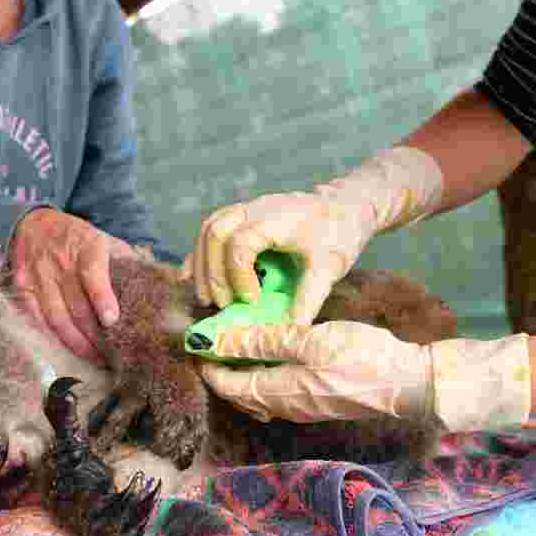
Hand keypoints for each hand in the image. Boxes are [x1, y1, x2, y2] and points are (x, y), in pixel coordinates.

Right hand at [10, 208, 135, 361]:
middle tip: (111, 355)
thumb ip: (124, 257)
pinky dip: (52, 336)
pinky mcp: (24, 288)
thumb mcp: (102, 236)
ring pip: (57, 317)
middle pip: (77, 306)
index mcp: (86, 247)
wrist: (34, 223)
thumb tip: (150, 279)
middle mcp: (61, 262)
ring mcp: (39, 276)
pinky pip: (37, 318)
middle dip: (94, 335)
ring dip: (76, 342)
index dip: (102, 298)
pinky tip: (67, 348)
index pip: (92, 274)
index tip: (111, 320)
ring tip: (93, 357)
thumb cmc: (76, 236)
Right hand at [188, 147, 444, 322]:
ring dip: (202, 264)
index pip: (241, 243)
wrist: (345, 205)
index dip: (238, 275)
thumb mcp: (329, 267)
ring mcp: (246, 209)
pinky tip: (190, 277)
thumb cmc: (339, 234)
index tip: (252, 301)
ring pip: (208, 228)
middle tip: (221, 304)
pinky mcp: (242, 215)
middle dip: (212, 272)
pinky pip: (210, 229)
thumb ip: (309, 297)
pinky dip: (199, 254)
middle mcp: (255, 208)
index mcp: (277, 218)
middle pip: (215, 231)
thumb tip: (292, 330)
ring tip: (207, 298)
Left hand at [199, 321, 530, 430]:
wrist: (408, 383)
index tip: (195, 338)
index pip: (226, 383)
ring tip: (236, 338)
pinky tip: (268, 348)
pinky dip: (262, 370)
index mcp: (277, 393)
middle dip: (220, 366)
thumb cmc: (361, 359)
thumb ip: (263, 340)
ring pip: (256, 390)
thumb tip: (217, 340)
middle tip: (212, 336)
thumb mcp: (308, 341)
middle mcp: (283, 407)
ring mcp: (300, 407)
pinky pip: (275, 389)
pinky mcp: (315, 401)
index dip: (206, 362)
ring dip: (241, 368)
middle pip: (238, 390)